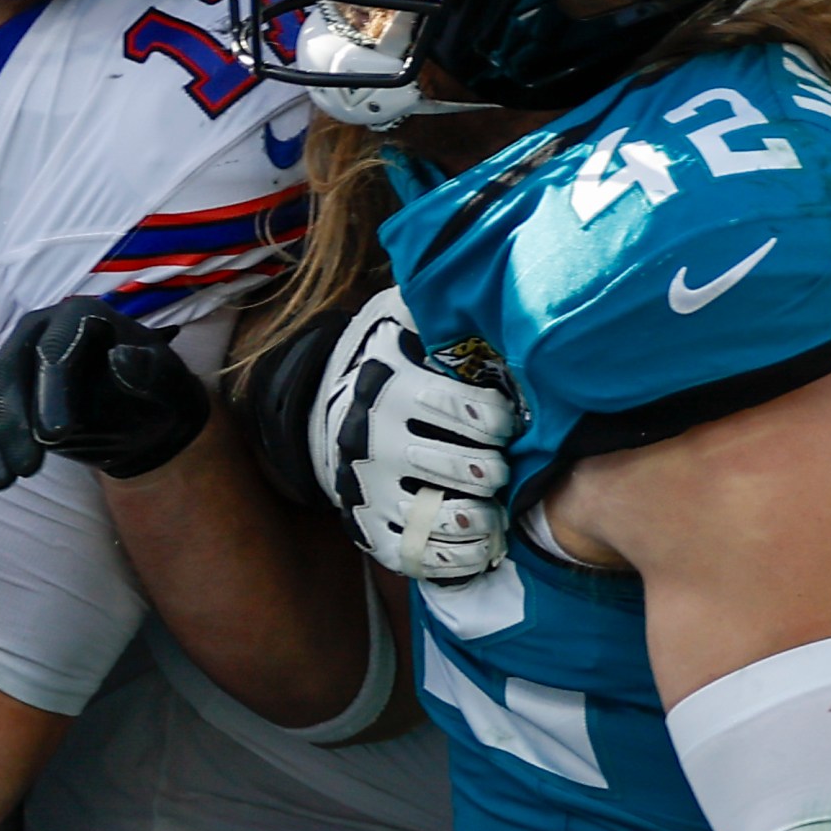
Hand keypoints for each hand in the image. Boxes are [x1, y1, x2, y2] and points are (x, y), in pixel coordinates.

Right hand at [0, 298, 207, 490]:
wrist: (139, 415)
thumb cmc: (155, 394)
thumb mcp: (165, 384)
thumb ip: (149, 372)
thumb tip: (123, 360)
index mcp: (77, 318)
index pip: (54, 350)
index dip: (50, 391)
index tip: (55, 436)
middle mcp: (35, 333)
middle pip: (7, 373)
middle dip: (11, 423)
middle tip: (26, 470)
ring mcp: (11, 363)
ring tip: (3, 482)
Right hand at [308, 290, 519, 580]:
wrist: (328, 411)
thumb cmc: (391, 364)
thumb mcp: (405, 323)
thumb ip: (440, 309)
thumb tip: (483, 273)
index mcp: (391, 389)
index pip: (464, 409)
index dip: (496, 418)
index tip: (502, 420)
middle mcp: (375, 441)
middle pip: (462, 468)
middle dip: (494, 469)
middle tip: (500, 465)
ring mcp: (370, 490)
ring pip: (444, 518)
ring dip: (482, 519)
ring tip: (495, 510)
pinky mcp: (368, 530)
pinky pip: (420, 557)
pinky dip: (458, 557)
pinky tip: (478, 544)